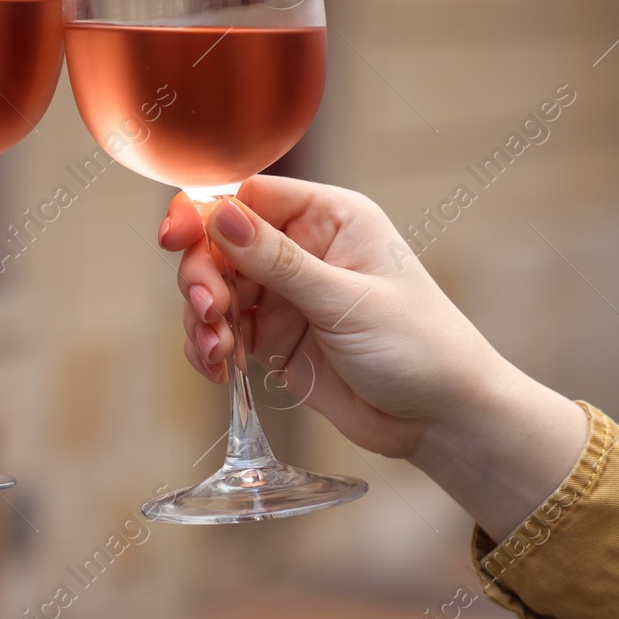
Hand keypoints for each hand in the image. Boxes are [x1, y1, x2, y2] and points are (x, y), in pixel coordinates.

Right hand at [159, 176, 586, 538]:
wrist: (443, 421)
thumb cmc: (419, 347)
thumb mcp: (346, 300)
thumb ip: (278, 261)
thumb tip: (219, 214)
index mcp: (329, 218)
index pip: (249, 197)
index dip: (204, 214)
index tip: (174, 238)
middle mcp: (302, 249)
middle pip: (220, 244)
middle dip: (202, 277)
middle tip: (207, 312)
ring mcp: (286, 295)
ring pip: (215, 289)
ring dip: (202, 318)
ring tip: (217, 350)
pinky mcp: (275, 338)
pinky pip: (223, 331)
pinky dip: (210, 347)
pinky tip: (218, 369)